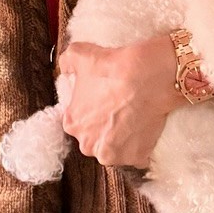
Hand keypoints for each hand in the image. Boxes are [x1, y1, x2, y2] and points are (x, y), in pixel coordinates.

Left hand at [58, 36, 180, 167]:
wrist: (148, 77)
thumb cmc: (113, 68)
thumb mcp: (79, 54)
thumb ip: (66, 63)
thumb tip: (65, 67)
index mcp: (72, 124)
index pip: (76, 120)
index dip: (89, 109)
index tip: (101, 100)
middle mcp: (89, 145)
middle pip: (94, 138)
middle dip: (103, 127)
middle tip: (116, 109)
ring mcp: (114, 155)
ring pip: (114, 149)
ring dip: (120, 139)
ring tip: (131, 119)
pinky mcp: (138, 157)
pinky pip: (136, 155)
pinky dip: (140, 146)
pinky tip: (143, 129)